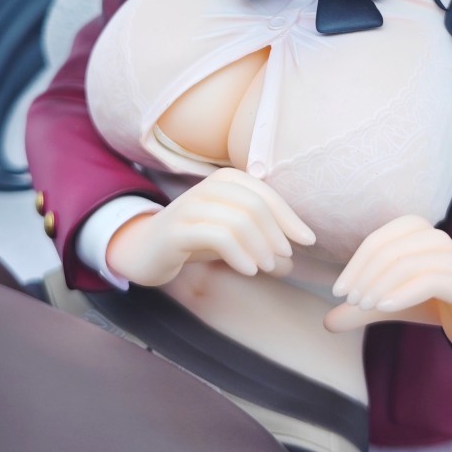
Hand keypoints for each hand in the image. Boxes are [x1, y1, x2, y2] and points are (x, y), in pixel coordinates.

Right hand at [106, 168, 316, 287]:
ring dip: (260, 248)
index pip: (266, 194)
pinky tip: (249, 270)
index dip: (290, 217)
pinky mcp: (177, 229)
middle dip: (277, 233)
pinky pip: (218, 236)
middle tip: (284, 258)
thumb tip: (293, 259)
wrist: (144, 251)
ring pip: (239, 220)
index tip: (307, 241)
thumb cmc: (194, 241)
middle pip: (256, 206)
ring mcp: (190, 206)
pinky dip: (240, 255)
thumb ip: (260, 242)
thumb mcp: (231, 236)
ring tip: (267, 267)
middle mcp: (208, 187)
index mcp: (225, 180)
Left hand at [324, 215, 451, 354]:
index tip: (339, 292)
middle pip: (389, 250)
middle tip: (351, 302)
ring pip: (406, 263)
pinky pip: (429, 280)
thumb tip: (327, 322)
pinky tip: (385, 307)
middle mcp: (437, 238)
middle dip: (364, 277)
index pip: (376, 242)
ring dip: (379, 286)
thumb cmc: (429, 303)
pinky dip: (402, 293)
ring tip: (364, 307)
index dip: (354, 265)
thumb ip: (360, 310)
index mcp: (417, 231)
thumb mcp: (389, 304)